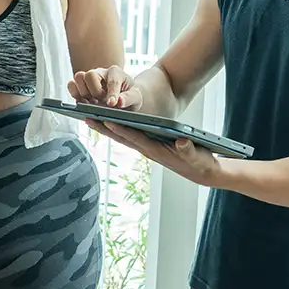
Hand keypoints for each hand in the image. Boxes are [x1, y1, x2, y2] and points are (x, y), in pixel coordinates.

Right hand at [68, 66, 141, 110]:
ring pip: (78, 78)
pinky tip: (85, 104)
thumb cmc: (130, 96)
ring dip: (83, 93)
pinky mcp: (81, 87)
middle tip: (101, 102)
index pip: (111, 81)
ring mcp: (89, 80)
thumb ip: (129, 99)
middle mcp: (100, 73)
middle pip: (89, 74)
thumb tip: (118, 101)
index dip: (111, 93)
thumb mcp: (136, 98)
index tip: (111, 104)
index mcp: (116, 72)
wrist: (125, 98)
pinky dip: (75, 96)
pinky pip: (71, 86)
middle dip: (95, 92)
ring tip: (93, 103)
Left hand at [101, 122, 222, 186]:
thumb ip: (188, 149)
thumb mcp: (197, 155)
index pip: (135, 138)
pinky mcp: (149, 146)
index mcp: (157, 150)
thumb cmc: (199, 162)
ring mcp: (147, 148)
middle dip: (105, 127)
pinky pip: (129, 137)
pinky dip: (117, 129)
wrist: (201, 172)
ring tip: (90, 117)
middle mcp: (148, 150)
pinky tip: (107, 122)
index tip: (107, 120)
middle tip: (87, 117)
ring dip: (106, 128)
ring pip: (123, 137)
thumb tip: (181, 141)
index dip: (122, 129)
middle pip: (122, 137)